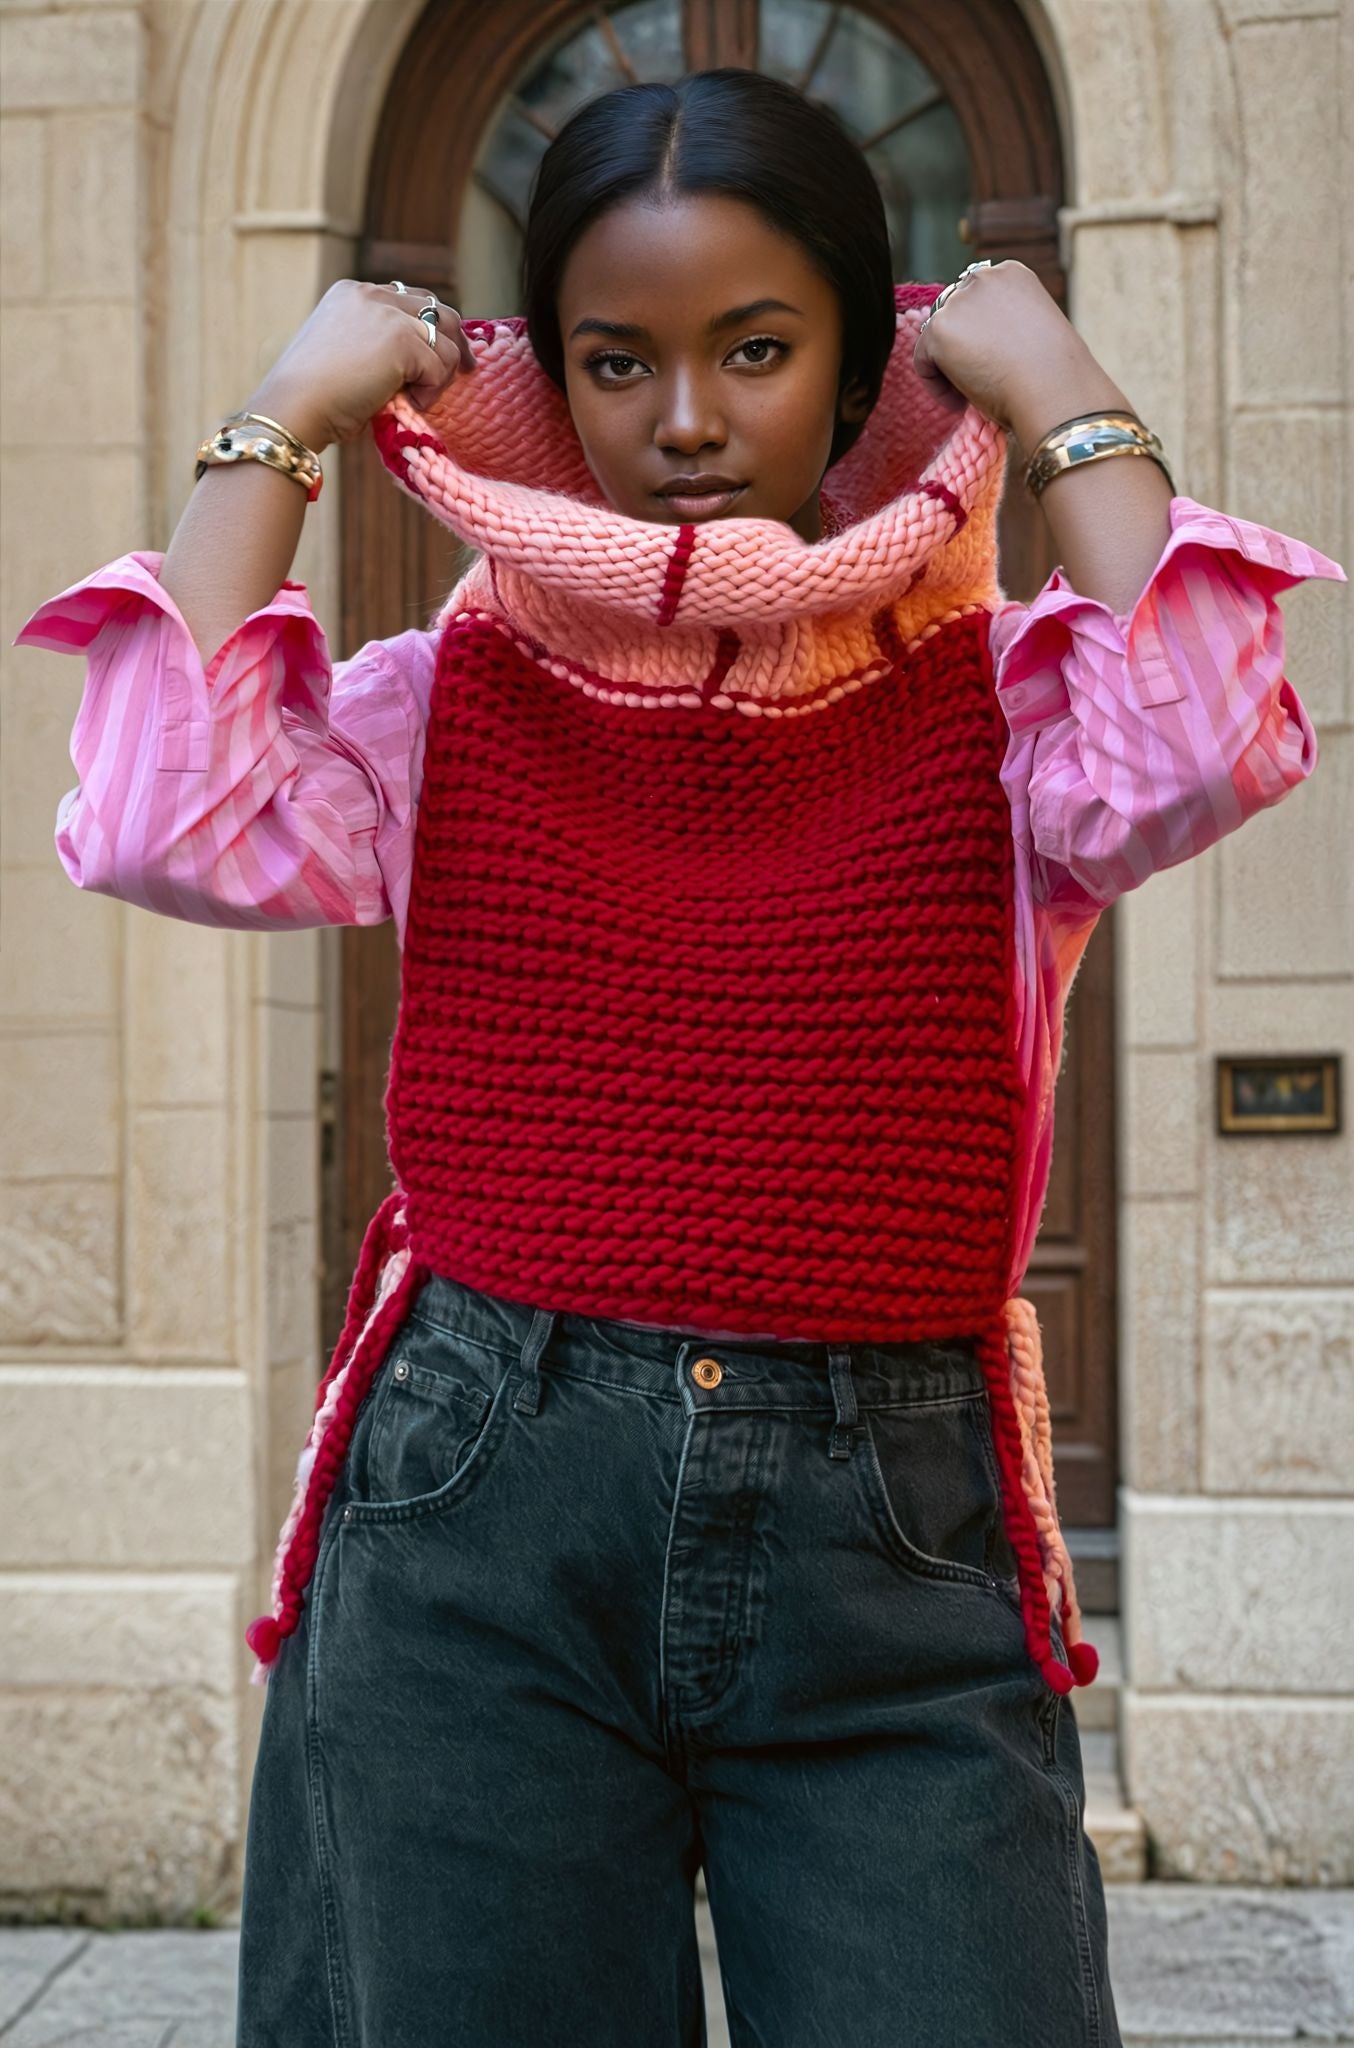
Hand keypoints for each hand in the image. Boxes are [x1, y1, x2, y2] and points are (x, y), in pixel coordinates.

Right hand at [241, 278, 478, 454]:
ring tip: (416, 399)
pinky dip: (431, 392)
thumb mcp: (344, 356)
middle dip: (456, 339)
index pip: (409, 299)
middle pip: (437, 308)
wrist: (293, 408)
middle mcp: (371, 294)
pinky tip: (407, 403)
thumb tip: (420, 363)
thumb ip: (377, 346)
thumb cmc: (312, 398)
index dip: (430, 325)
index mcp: (352, 293)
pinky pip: (440, 368)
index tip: (441, 350)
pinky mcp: (403, 340)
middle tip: (467, 368)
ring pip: (445, 340)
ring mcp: (388, 314)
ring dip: (439, 375)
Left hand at [911, 259, 1091, 436]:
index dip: (981, 337)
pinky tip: (961, 403)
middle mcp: (984, 277)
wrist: (1055, 390)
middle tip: (982, 380)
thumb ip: (1006, 326)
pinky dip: (936, 387)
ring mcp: (959, 300)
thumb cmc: (1055, 375)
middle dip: (962, 348)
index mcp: (1012, 273)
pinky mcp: (939, 329)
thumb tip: (980, 346)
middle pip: (955, 315)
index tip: (995, 364)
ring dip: (950, 367)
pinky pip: (923, 362)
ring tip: (973, 394)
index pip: (978, 301)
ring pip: (938, 339)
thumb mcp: (1035, 333)